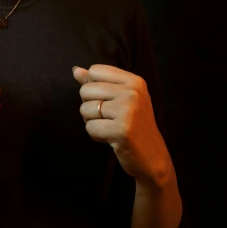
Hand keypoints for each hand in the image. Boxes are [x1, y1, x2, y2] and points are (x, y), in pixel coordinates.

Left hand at [73, 64, 170, 186]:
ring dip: (92, 122)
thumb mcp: (121, 99)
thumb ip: (97, 83)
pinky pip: (90, 127)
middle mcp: (132, 93)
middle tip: (109, 117)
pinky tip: (110, 137)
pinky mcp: (121, 130)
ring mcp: (128, 111)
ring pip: (85, 109)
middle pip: (86, 90)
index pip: (95, 70)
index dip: (94, 87)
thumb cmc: (133, 125)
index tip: (109, 101)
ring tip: (110, 127)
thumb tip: (75, 70)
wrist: (153, 157)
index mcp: (134, 81)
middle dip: (90, 106)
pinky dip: (95, 135)